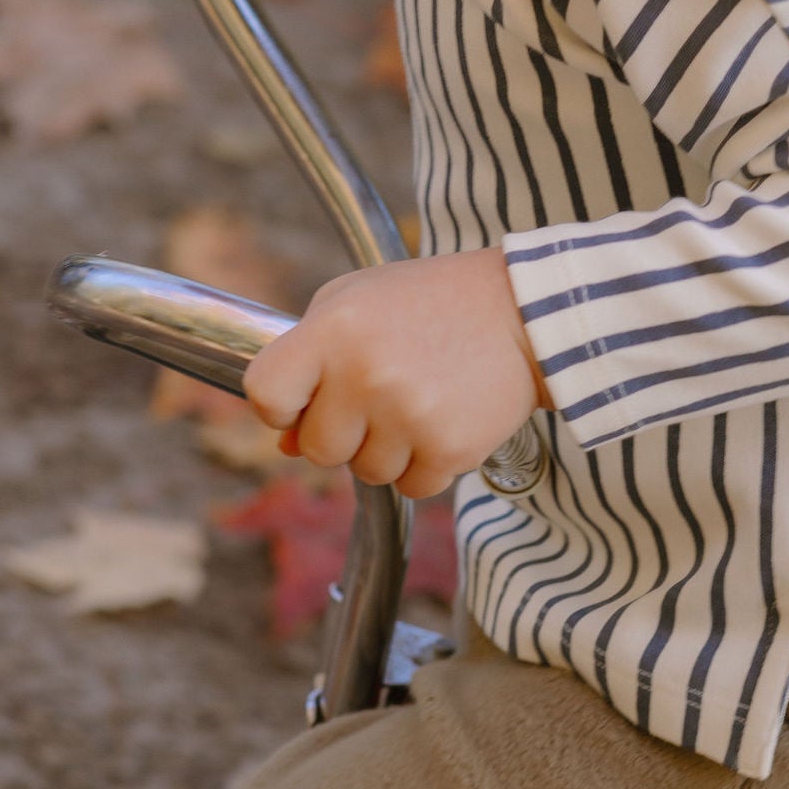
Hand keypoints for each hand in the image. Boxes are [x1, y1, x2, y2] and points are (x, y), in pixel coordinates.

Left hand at [243, 249, 548, 498]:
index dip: (282, 406)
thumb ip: (307, 362)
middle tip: (379, 395)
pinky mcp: (449, 448)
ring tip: (417, 401)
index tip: (305, 401)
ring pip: (366, 473)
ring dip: (387, 449)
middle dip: (341, 432)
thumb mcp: (355, 303)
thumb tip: (284, 446)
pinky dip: (424, 464)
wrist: (522, 310)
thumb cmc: (428, 302)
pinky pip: (410, 487)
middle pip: (317, 449)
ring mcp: (409, 415)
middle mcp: (366, 374)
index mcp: (333, 330)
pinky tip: (442, 420)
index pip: (266, 395)